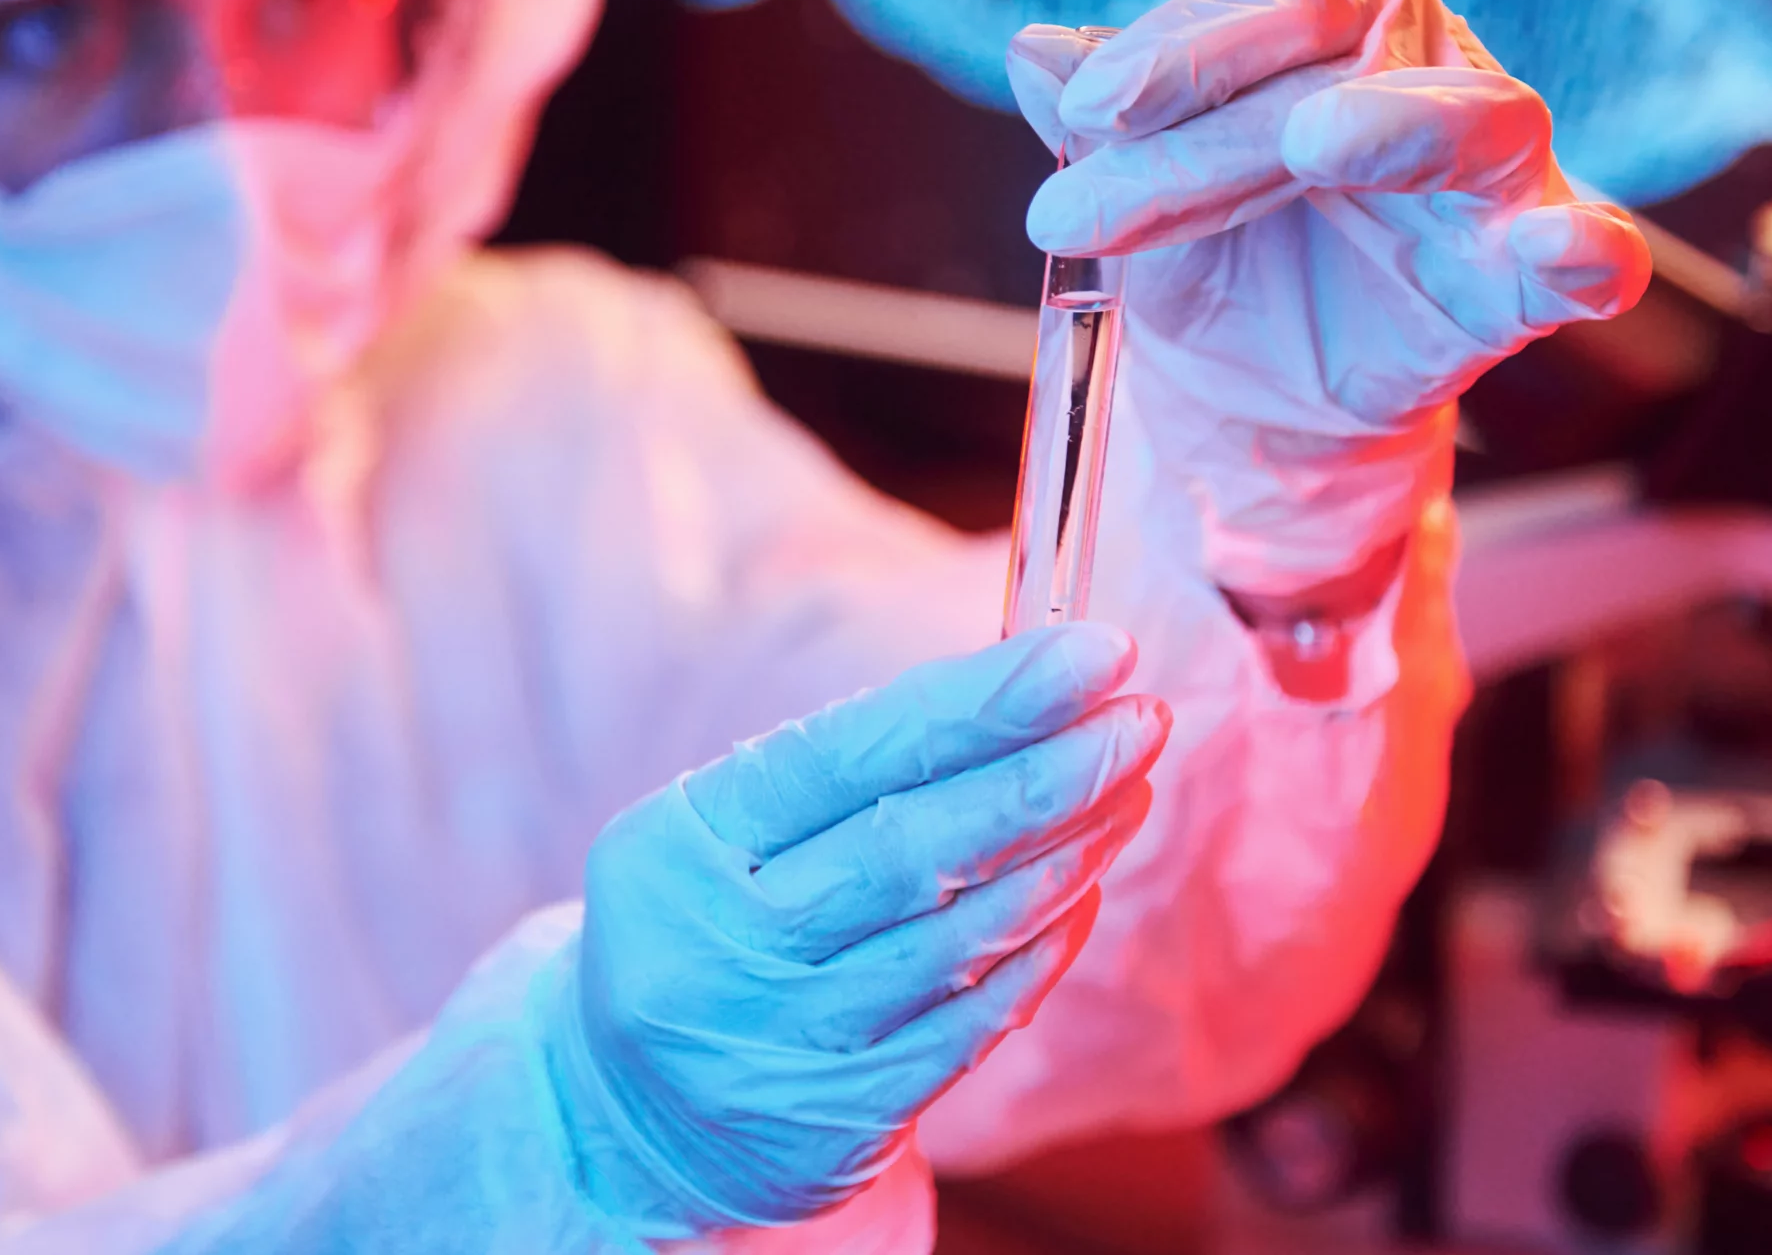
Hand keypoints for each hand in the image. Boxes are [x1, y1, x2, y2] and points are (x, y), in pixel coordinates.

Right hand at [539, 625, 1168, 1236]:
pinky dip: (1040, 948)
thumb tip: (1017, 687)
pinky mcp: (844, 1117)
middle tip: (1137, 721)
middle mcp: (725, 944)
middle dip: (1045, 775)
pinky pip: (972, 1022)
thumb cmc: (710, 926)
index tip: (1089, 653)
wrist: (635, 1112)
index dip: (981, 701)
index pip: (847, 753)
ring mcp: (784, 1039)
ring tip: (1126, 788)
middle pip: (912, 847)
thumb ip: (847, 770)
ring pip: (958, 936)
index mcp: (682, 844)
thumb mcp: (721, 831)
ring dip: (1064, 854)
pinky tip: (1085, 889)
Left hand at [1007, 0, 1650, 595]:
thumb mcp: (1137, 186)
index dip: (1179, 48)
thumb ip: (1101, 120)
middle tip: (1090, 194)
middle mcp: (1425, 73)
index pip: (1273, 6)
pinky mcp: (1525, 278)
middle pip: (1338, 71)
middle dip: (1210, 138)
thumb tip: (1031, 48)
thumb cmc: (1211, 247)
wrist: (1249, 388)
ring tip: (1320, 142)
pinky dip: (1587, 249)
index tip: (1084, 112)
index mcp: (1336, 22)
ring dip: (1402, 125)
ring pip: (1478, 121)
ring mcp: (1490, 175)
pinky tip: (1564, 248)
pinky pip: (1590, 253)